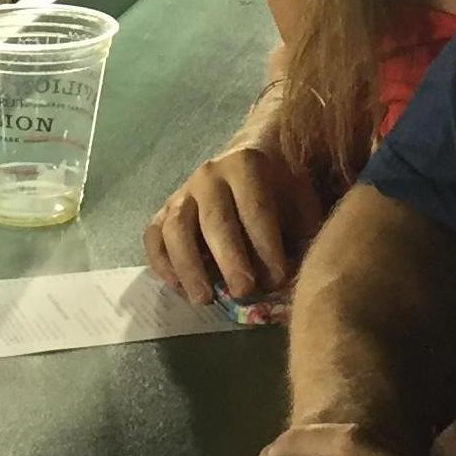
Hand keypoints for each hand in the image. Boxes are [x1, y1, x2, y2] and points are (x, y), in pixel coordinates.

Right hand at [143, 145, 323, 304]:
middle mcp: (209, 175)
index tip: (278, 278)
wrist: (252, 158)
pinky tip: (177, 287)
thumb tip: (297, 278)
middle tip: (243, 291)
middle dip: (229, 258)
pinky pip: (153, 237)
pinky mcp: (164, 212)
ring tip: (204, 298)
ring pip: (176, 228)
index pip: (254, 207)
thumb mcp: (302, 201)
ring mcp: (183, 193)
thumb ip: (302, 234)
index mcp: (246, 165)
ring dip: (188, 266)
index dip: (265, 244)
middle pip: (214, 219)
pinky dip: (161, 263)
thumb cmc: (282, 189)